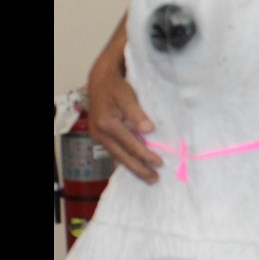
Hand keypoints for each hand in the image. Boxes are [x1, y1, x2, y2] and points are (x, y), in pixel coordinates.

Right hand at [87, 59, 162, 183]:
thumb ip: (137, 114)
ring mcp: (98, 136)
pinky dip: (125, 159)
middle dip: (138, 169)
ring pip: (117, 156)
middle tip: (154, 179)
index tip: (159, 163)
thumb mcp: (127, 96)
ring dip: (132, 166)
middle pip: (122, 156)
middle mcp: (100, 134)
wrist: (100, 80)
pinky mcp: (100, 136)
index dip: (145, 155)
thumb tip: (148, 130)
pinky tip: (134, 165)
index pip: (130, 144)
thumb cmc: (116, 87)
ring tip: (147, 176)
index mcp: (107, 125)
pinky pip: (114, 151)